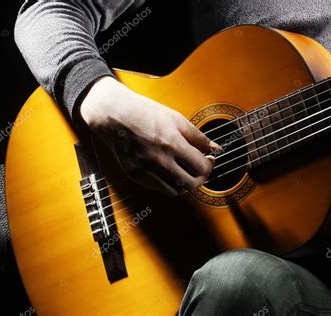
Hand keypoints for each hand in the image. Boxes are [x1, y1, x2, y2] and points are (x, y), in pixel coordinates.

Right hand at [79, 76, 220, 195]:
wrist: (114, 114)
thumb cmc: (145, 112)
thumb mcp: (176, 119)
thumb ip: (198, 136)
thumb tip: (216, 148)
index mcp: (172, 143)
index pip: (201, 167)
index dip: (209, 165)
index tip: (209, 160)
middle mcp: (159, 160)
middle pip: (191, 184)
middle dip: (201, 178)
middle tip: (201, 169)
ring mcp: (145, 170)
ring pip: (175, 191)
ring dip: (185, 184)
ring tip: (186, 171)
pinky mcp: (135, 175)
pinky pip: (158, 188)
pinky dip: (168, 183)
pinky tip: (169, 171)